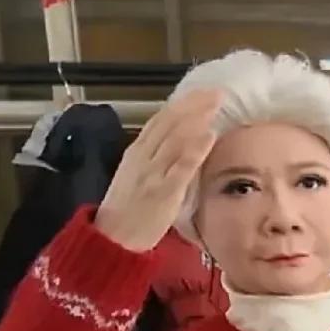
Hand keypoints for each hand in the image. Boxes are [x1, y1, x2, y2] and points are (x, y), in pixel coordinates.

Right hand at [94, 88, 222, 251]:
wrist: (113, 239)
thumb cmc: (126, 211)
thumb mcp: (135, 177)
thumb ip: (152, 159)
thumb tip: (174, 144)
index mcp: (136, 152)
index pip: (160, 120)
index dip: (182, 104)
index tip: (201, 93)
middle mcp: (143, 157)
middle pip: (170, 123)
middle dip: (193, 105)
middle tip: (216, 92)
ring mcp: (153, 173)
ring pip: (175, 139)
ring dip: (197, 119)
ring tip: (216, 105)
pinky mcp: (163, 192)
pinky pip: (181, 167)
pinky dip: (194, 149)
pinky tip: (209, 136)